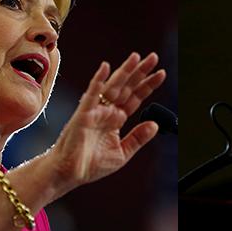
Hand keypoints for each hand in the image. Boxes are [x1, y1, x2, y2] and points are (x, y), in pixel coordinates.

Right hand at [49, 52, 166, 192]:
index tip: (161, 73)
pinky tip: (105, 68)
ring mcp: (95, 110)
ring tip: (137, 58)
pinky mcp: (83, 114)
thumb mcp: (122, 152)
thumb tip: (154, 125)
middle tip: (153, 57)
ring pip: (113, 87)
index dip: (148, 85)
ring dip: (124, 71)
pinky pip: (91, 95)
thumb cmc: (91, 165)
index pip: (135, 98)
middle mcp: (107, 111)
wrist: (69, 174)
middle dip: (140, 72)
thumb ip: (138, 138)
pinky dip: (98, 81)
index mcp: (116, 119)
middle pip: (127, 87)